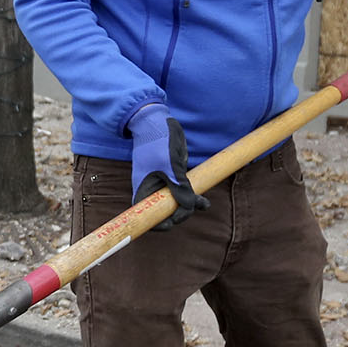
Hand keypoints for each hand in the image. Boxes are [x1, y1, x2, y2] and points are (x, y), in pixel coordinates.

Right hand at [127, 102, 205, 227]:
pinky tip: (204, 201)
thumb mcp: (170, 167)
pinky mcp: (173, 177)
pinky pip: (183, 192)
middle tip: (192, 207)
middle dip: (179, 213)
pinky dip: (193, 197)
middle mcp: (152, 189)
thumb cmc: (158, 143)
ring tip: (203, 204)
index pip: (148, 216)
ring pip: (176, 203)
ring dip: (189, 206)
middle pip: (164, 212)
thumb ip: (180, 188)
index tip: (172, 222)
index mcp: (144, 190)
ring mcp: (162, 183)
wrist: (157, 122)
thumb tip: (190, 207)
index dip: (160, 223)